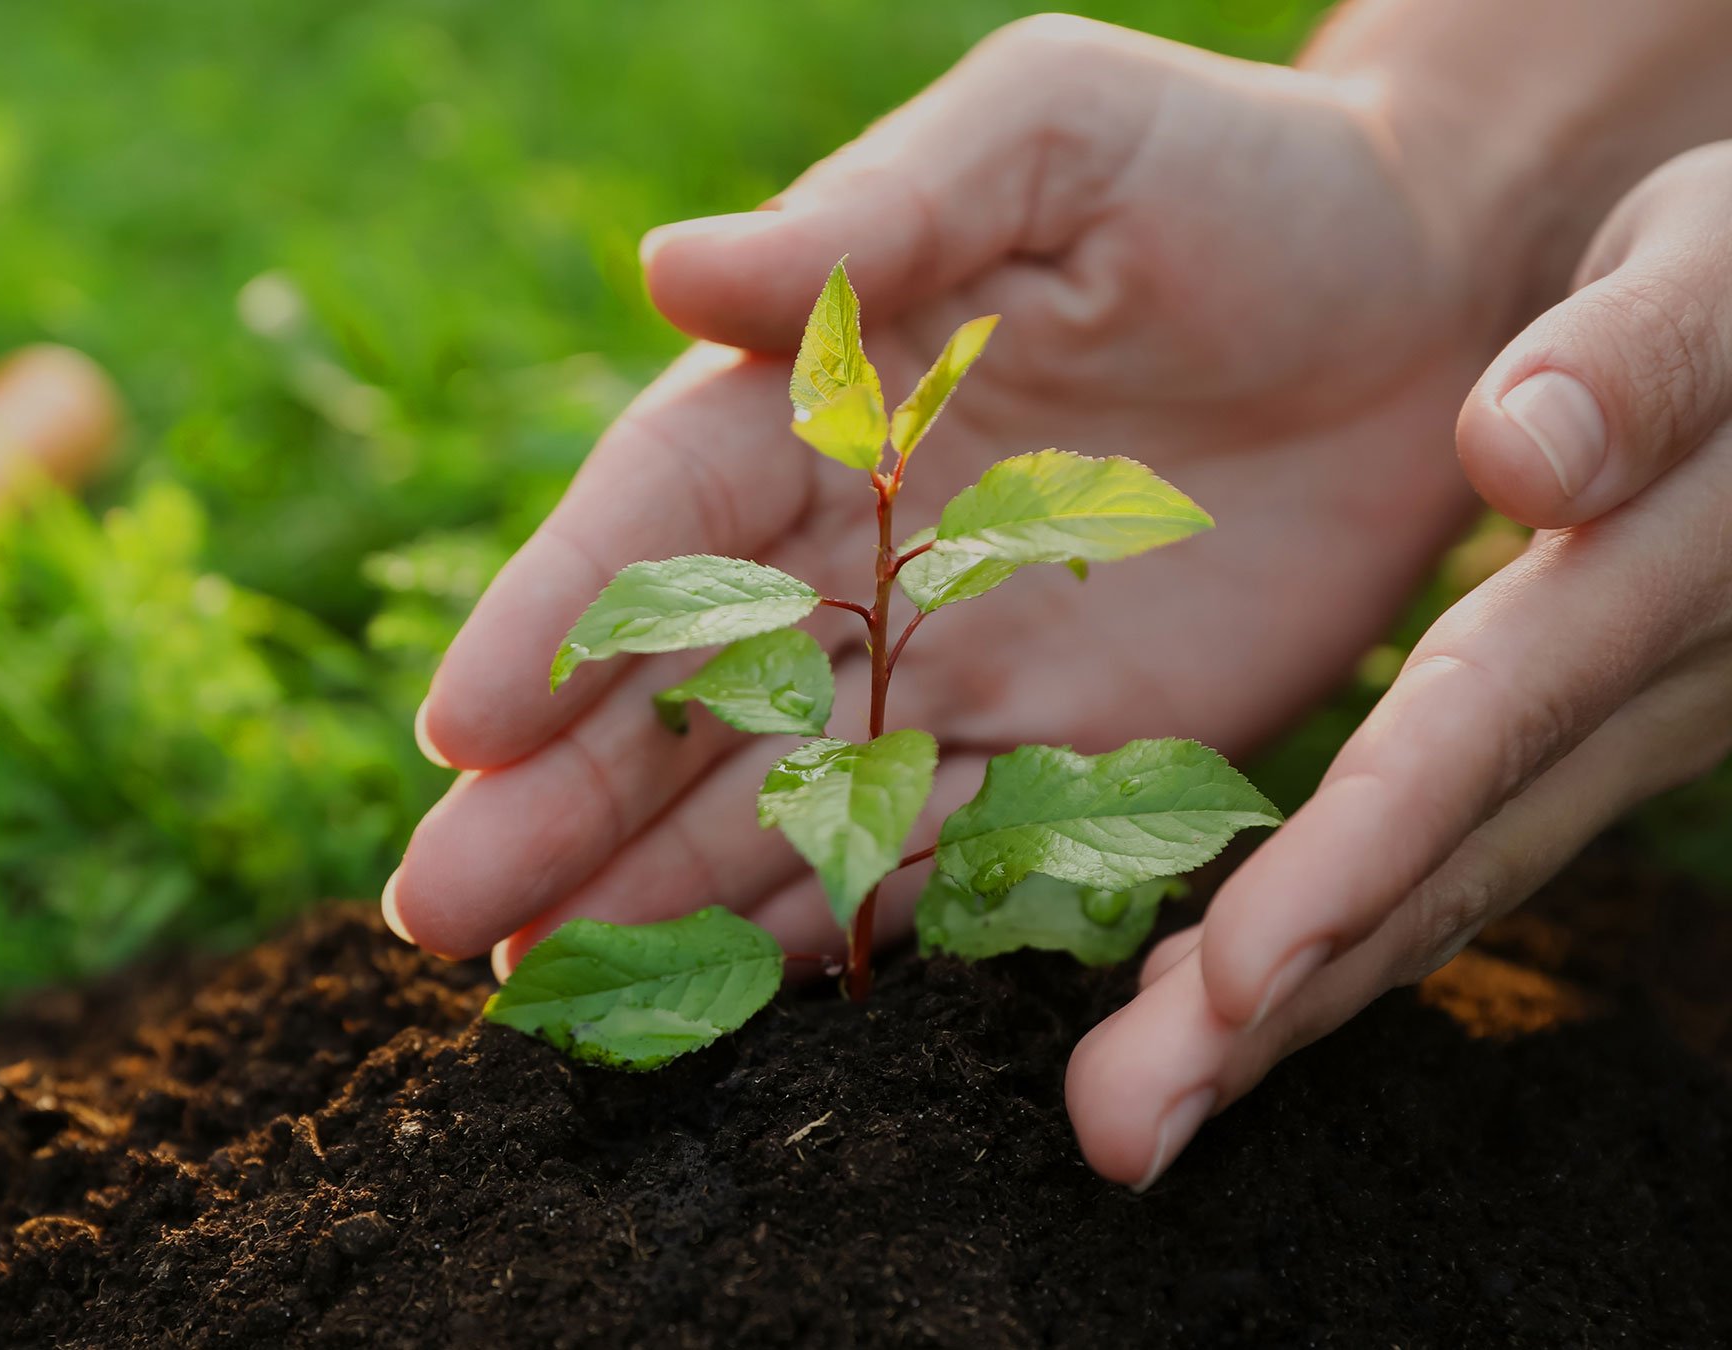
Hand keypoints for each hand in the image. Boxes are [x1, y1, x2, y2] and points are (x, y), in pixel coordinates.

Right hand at [388, 17, 1503, 965]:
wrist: (1429, 285)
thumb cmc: (1226, 170)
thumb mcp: (1049, 135)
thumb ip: (874, 212)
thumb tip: (669, 268)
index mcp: (819, 392)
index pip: (658, 512)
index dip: (556, 614)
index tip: (459, 721)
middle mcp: (855, 543)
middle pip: (679, 684)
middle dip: (555, 796)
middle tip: (434, 908)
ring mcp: (951, 660)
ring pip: (774, 793)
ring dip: (655, 890)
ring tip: (530, 983)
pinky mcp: (1063, 751)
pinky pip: (932, 855)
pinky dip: (836, 928)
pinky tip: (733, 994)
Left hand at [1070, 142, 1731, 1188]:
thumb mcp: (1712, 268)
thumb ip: (1637, 361)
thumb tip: (1518, 453)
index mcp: (1666, 579)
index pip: (1484, 732)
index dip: (1356, 857)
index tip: (1230, 978)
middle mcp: (1639, 701)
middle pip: (1441, 872)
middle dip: (1277, 1010)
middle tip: (1123, 1133)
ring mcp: (1608, 746)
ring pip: (1434, 901)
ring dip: (1283, 1019)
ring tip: (1136, 1121)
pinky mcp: (1563, 752)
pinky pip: (1437, 870)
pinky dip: (1325, 949)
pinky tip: (1211, 1017)